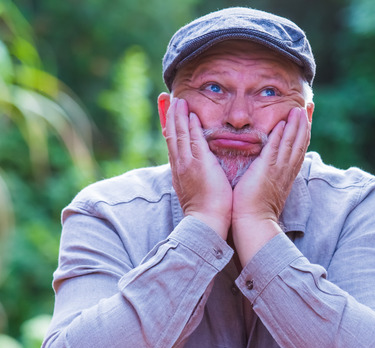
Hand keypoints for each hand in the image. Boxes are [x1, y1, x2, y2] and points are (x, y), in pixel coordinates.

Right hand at [164, 97, 231, 237]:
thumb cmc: (207, 209)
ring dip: (178, 116)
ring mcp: (187, 164)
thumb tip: (198, 170)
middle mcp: (180, 165)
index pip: (173, 143)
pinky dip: (190, 126)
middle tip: (167, 98)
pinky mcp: (198, 164)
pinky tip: (190, 114)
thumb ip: (196, 176)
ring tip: (178, 100)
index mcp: (180, 170)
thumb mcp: (197, 189)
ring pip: (179, 134)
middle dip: (169, 115)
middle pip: (171, 134)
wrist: (207, 222)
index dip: (170, 126)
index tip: (168, 112)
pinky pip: (192, 140)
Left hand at [231, 107, 310, 264]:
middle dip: (304, 123)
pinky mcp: (268, 169)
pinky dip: (282, 134)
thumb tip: (264, 167)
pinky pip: (277, 148)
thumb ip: (267, 175)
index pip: (297, 148)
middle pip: (300, 142)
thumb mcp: (265, 188)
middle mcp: (286, 170)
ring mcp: (278, 169)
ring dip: (296, 124)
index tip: (305, 117)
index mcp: (286, 174)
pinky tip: (285, 121)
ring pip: (292, 142)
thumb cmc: (254, 210)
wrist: (253, 223)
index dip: (302, 132)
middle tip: (308, 106)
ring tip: (299, 108)